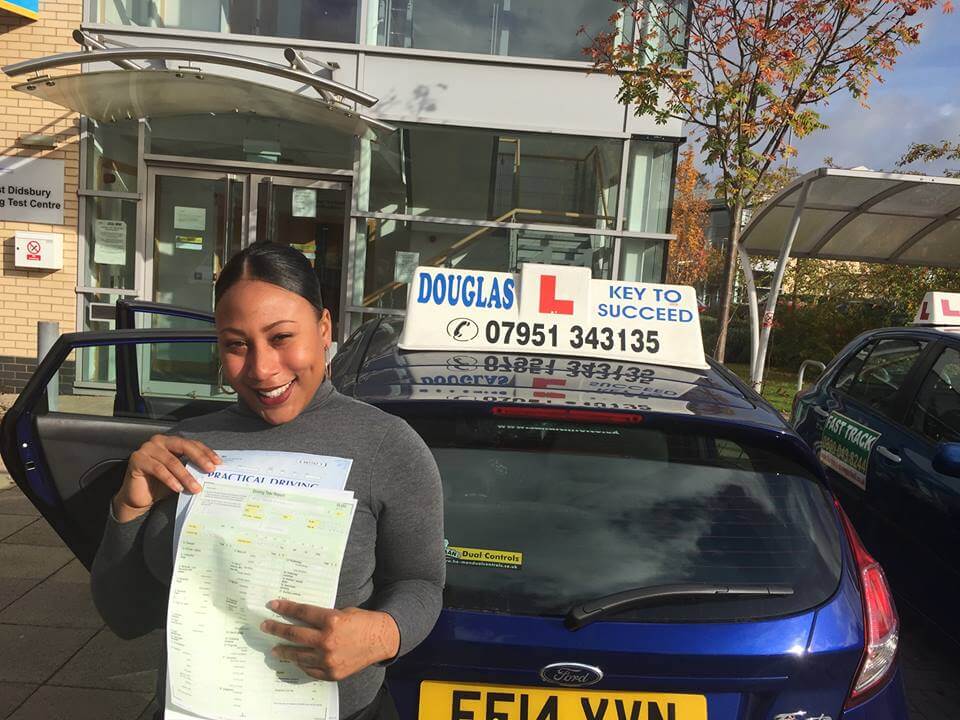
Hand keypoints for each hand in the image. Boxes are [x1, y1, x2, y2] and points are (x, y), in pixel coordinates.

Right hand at [113, 435, 220, 522]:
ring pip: (172, 461)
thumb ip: (192, 468)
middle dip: (199, 458)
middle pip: (183, 446)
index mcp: (171, 441)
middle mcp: (159, 441)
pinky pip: (158, 469)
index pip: (192, 444)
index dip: (206, 452)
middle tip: (210, 470)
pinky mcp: (137, 459)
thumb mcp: (180, 474)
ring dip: (186, 475)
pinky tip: (178, 489)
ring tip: (195, 487)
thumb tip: (214, 470)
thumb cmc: (161, 485)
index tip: (218, 463)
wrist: (139, 498)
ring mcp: (147, 449)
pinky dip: (170, 480)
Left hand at [261, 600, 400, 680]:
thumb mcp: (342, 612)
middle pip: (295, 634)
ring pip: (299, 655)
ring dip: (284, 650)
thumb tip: (301, 620)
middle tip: (265, 626)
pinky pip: (310, 669)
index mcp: (331, 621)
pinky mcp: (332, 672)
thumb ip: (322, 618)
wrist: (382, 639)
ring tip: (275, 648)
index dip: (286, 608)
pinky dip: (301, 664)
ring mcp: (329, 659)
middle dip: (277, 629)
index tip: (273, 605)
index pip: (302, 613)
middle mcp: (327, 640)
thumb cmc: (362, 621)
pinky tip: (295, 660)